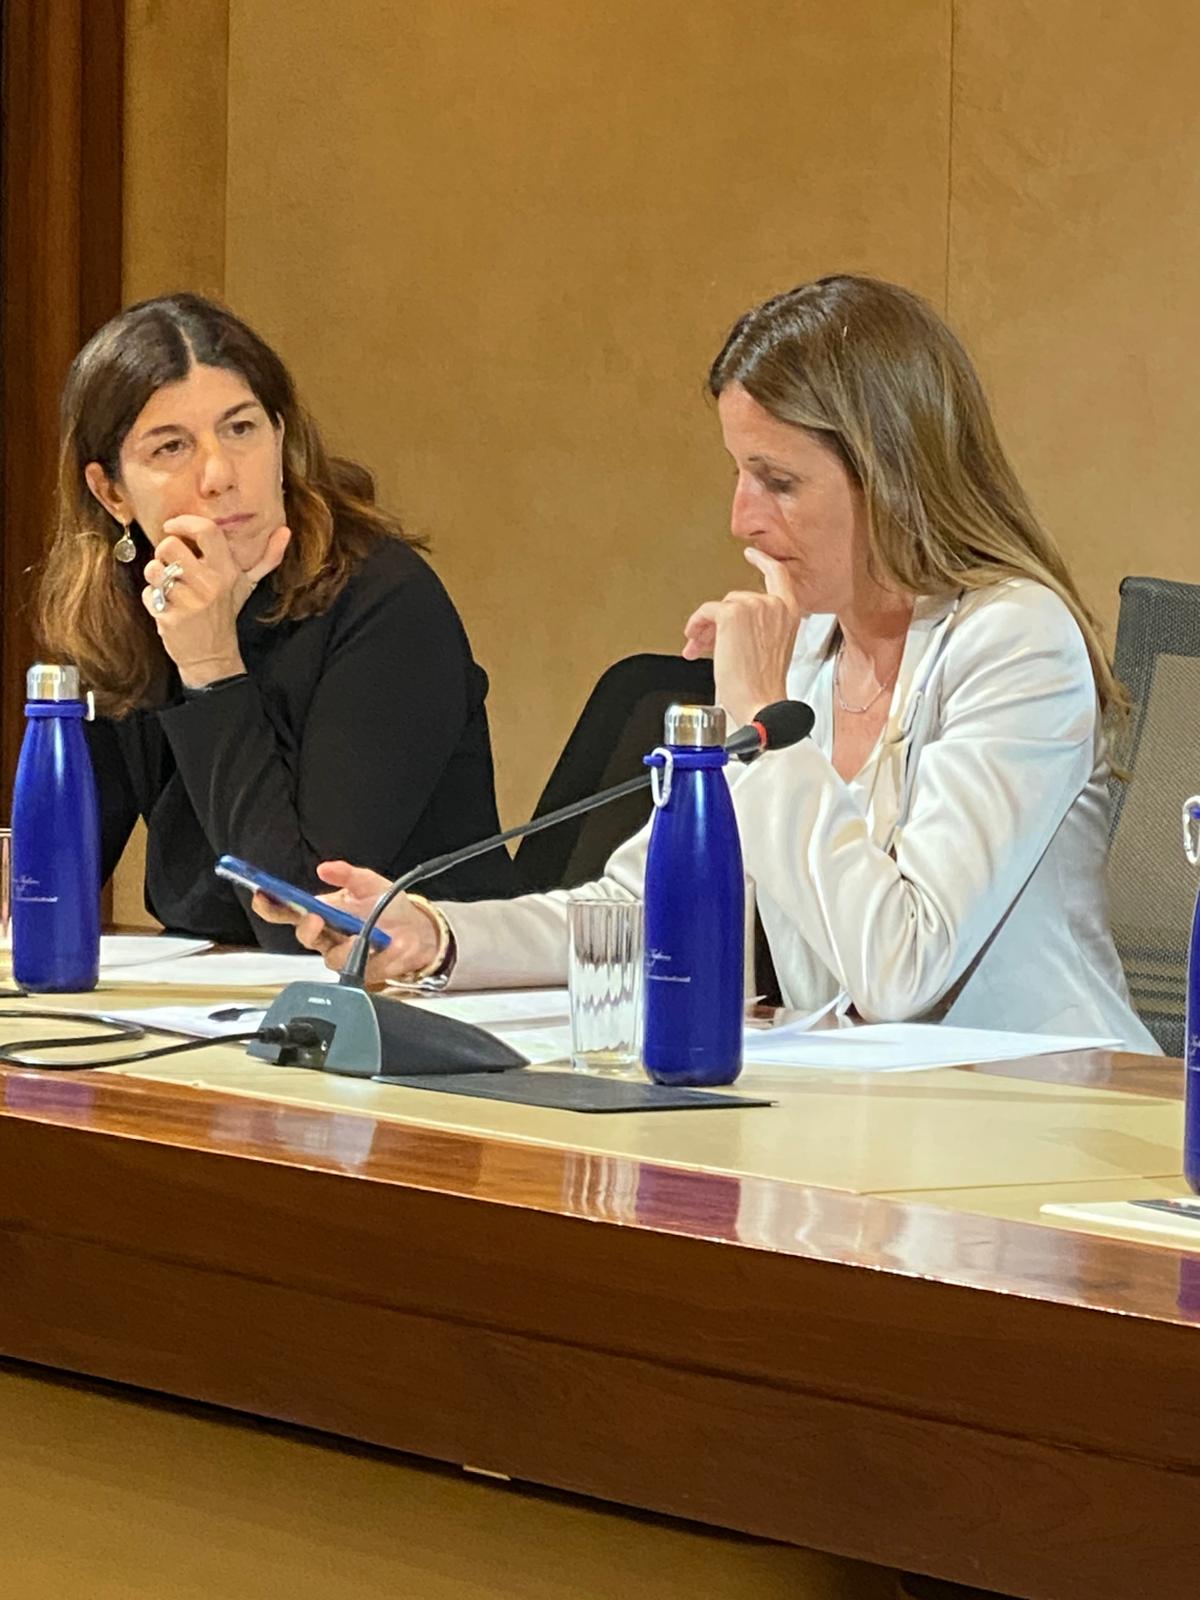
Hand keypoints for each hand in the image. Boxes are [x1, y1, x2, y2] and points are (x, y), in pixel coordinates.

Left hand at [142, 515, 291, 687]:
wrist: (212, 656)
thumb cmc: (225, 614)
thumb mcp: (246, 585)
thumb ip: (267, 558)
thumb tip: (286, 531)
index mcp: (227, 572)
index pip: (206, 531)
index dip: (184, 522)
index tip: (173, 525)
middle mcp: (209, 585)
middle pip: (169, 545)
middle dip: (164, 553)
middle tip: (173, 564)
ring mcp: (189, 602)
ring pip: (154, 568)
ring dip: (156, 575)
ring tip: (169, 585)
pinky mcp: (169, 617)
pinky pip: (149, 592)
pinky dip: (152, 598)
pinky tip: (167, 605)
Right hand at [252, 860, 442, 984]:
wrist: (418, 929)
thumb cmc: (387, 907)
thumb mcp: (369, 883)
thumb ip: (347, 874)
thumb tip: (324, 868)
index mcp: (322, 913)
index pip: (287, 912)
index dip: (271, 906)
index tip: (263, 895)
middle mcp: (328, 937)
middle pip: (306, 937)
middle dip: (308, 929)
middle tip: (317, 919)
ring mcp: (344, 955)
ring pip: (334, 958)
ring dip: (349, 946)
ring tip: (367, 937)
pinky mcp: (364, 972)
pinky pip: (368, 968)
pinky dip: (384, 955)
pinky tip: (395, 944)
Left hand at [681, 547, 802, 726]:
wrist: (760, 702)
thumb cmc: (764, 686)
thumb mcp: (770, 649)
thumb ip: (758, 628)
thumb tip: (725, 626)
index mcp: (790, 612)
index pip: (778, 575)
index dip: (762, 561)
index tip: (752, 553)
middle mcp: (775, 604)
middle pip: (737, 599)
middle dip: (718, 621)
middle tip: (706, 641)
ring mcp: (754, 606)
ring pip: (719, 607)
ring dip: (705, 628)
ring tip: (699, 647)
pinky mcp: (732, 613)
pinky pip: (705, 612)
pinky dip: (695, 626)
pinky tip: (694, 641)